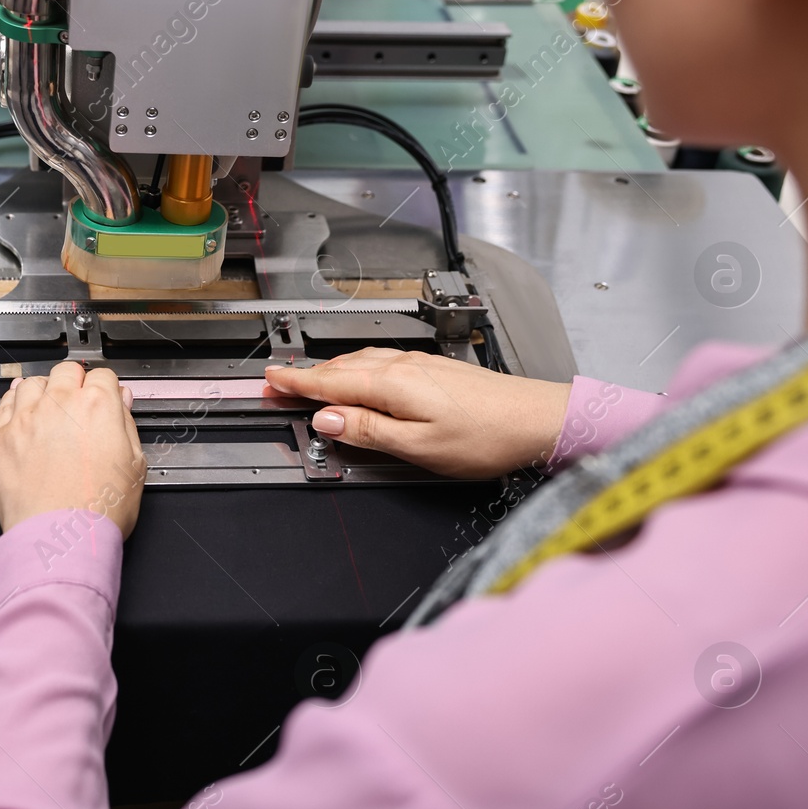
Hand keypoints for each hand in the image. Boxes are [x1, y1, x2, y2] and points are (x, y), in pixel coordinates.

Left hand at [0, 363, 147, 535]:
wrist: (60, 539)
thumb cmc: (98, 511)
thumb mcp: (135, 466)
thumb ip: (126, 425)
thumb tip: (122, 404)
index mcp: (98, 407)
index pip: (103, 376)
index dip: (105, 388)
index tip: (103, 398)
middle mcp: (59, 405)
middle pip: (66, 371)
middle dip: (74, 381)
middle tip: (77, 401)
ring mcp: (26, 420)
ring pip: (32, 383)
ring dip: (43, 390)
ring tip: (48, 408)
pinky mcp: (1, 439)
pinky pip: (4, 405)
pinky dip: (14, 404)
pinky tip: (22, 413)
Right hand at [264, 349, 571, 478]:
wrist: (537, 419)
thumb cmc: (486, 436)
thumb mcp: (419, 446)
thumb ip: (370, 430)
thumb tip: (328, 419)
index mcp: (393, 385)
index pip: (331, 383)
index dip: (297, 383)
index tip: (269, 380)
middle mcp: (403, 367)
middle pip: (342, 368)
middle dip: (306, 374)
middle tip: (276, 380)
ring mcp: (420, 365)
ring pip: (361, 362)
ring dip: (330, 370)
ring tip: (308, 378)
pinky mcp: (434, 369)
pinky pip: (381, 361)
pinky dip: (357, 367)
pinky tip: (360, 373)